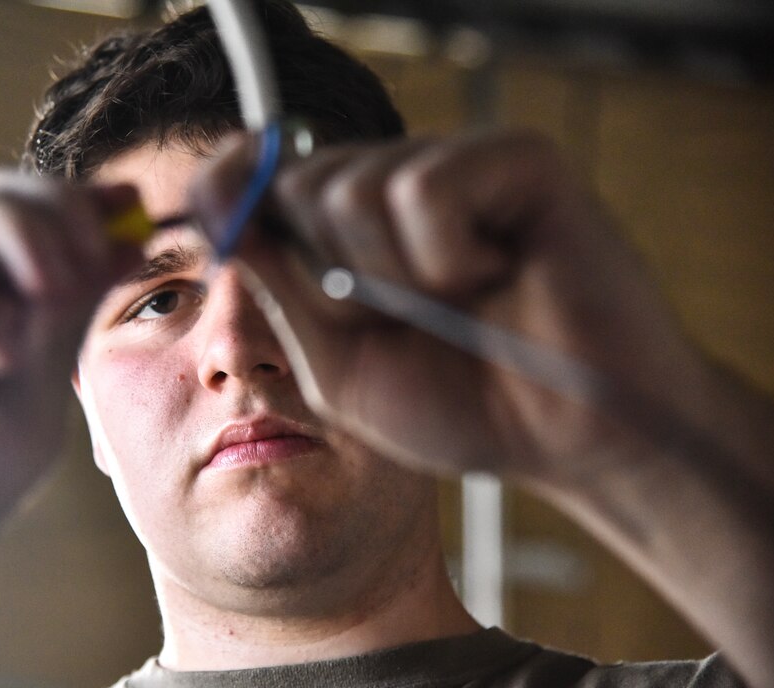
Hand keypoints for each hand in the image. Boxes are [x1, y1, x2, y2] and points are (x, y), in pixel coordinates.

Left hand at [191, 130, 704, 489]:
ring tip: (454, 302)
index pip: (268, 178)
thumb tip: (221, 224)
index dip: (227, 183)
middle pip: (299, 181)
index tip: (201, 205)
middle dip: (326, 274)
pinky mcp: (516, 162)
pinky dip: (443, 253)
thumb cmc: (463, 405)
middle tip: (392, 319)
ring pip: (354, 186)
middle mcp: (400, 189)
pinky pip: (426, 188)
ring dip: (387, 273)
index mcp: (356, 234)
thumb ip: (282, 294)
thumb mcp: (340, 366)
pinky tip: (492, 278)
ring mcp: (459, 168)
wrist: (572, 438)